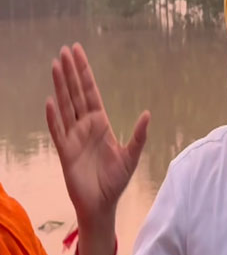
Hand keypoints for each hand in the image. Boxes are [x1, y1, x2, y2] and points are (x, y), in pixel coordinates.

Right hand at [45, 43, 149, 230]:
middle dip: (71, 72)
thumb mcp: (131, 156)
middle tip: (64, 50)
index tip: (78, 54)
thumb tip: (147, 114)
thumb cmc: (116, 180)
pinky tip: (51, 101)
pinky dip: (54, 117)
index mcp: (101, 123)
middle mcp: (85, 126)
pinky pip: (58, 131)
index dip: (85, 73)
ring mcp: (74, 138)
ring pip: (65, 106)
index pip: (91, 93)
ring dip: (61, 86)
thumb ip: (138, 135)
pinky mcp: (66, 152)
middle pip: (76, 94)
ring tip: (55, 65)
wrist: (102, 204)